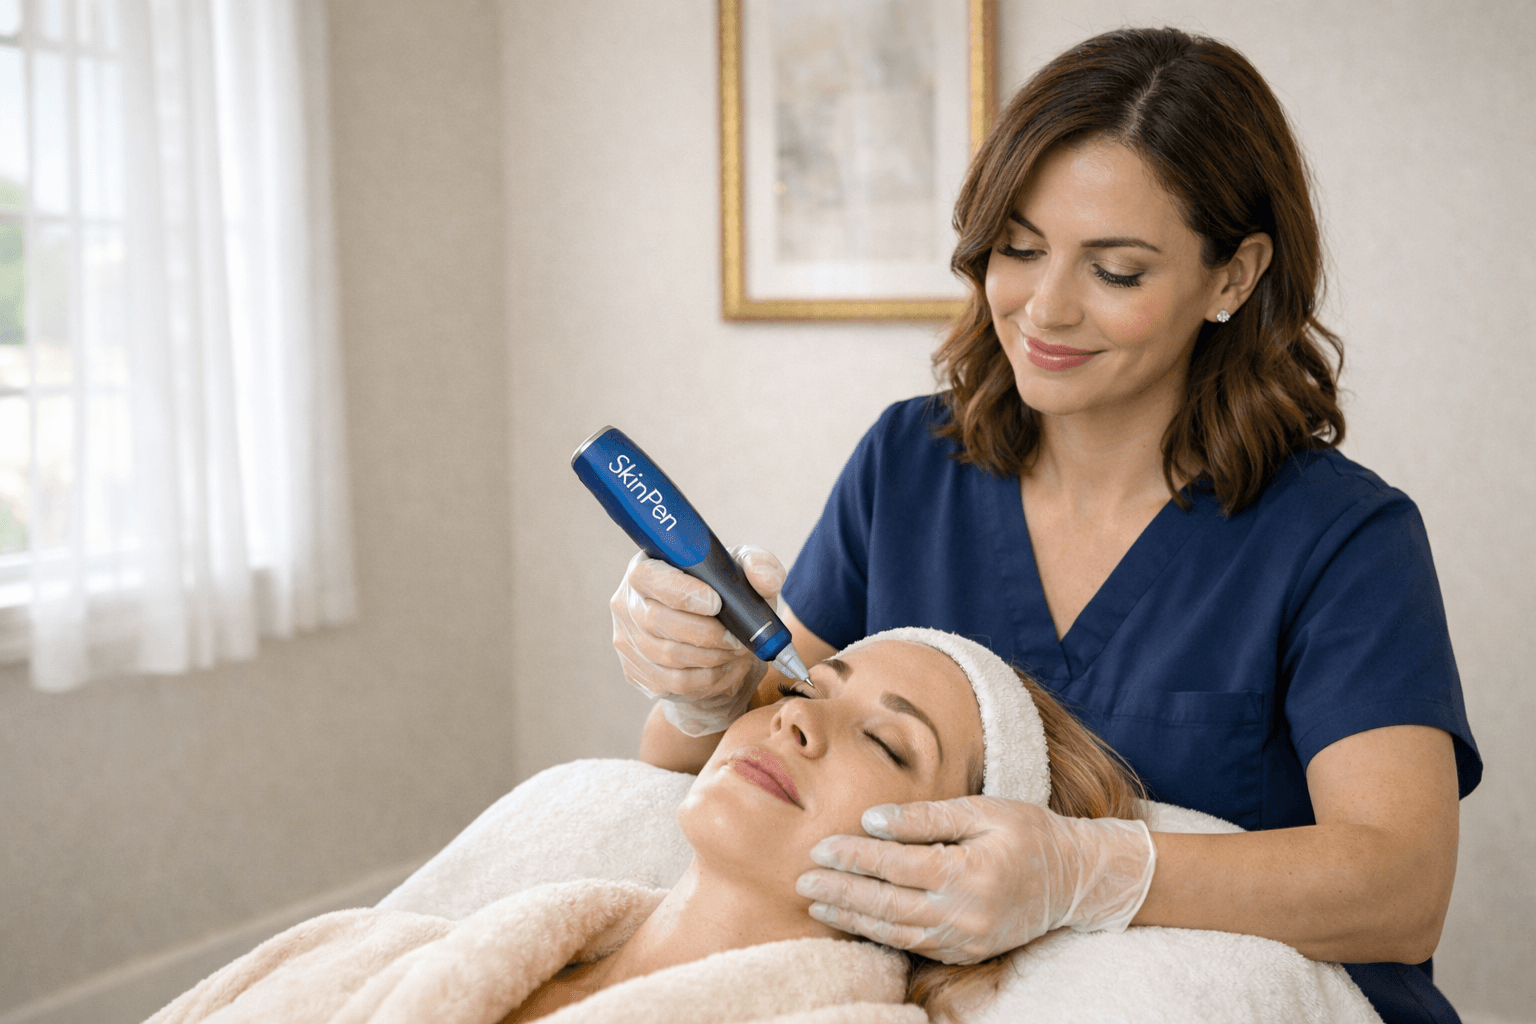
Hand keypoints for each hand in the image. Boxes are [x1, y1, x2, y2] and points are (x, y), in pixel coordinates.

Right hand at [610, 544, 787, 735]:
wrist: (710, 640)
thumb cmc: (724, 596)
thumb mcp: (744, 574)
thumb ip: (759, 565)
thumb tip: (763, 579)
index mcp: (645, 567)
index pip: (649, 577)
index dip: (681, 592)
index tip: (717, 603)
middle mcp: (627, 604)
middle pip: (657, 621)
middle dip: (706, 633)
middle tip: (736, 637)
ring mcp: (627, 641)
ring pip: (668, 656)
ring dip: (711, 657)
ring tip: (735, 651)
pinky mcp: (636, 672)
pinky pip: (673, 683)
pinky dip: (707, 678)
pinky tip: (724, 668)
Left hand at [794, 796, 1155, 963]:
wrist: (1076, 878)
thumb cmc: (1029, 831)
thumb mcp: (982, 809)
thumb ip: (926, 817)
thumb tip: (873, 821)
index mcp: (969, 872)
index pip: (897, 866)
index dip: (855, 858)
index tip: (820, 848)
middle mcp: (965, 913)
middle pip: (888, 905)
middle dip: (842, 893)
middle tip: (802, 882)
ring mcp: (966, 938)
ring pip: (897, 933)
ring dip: (853, 919)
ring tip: (818, 905)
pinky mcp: (967, 951)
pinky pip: (915, 946)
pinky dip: (881, 935)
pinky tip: (856, 922)